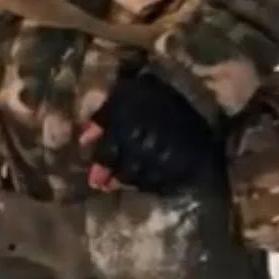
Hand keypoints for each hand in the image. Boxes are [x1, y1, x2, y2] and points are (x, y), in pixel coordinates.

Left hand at [78, 69, 222, 194]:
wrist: (195, 91)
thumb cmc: (151, 92)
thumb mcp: (121, 96)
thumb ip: (101, 118)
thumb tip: (83, 139)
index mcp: (127, 128)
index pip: (108, 155)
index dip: (100, 168)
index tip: (94, 180)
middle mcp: (146, 146)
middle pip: (126, 172)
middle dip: (115, 179)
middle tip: (108, 185)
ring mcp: (168, 159)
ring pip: (145, 181)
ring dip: (133, 184)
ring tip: (128, 183)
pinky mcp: (187, 167)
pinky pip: (167, 185)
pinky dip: (156, 186)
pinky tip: (150, 183)